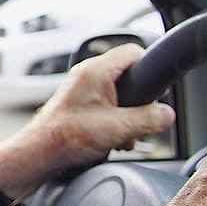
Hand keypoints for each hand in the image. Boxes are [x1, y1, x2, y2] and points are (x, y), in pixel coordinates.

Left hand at [0, 43, 174, 200]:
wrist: (39, 153)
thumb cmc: (68, 137)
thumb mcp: (118, 128)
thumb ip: (148, 119)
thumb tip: (167, 115)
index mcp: (96, 70)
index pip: (134, 52)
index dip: (150, 69)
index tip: (157, 91)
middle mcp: (87, 74)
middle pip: (128, 75)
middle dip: (140, 101)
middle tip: (141, 120)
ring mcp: (81, 88)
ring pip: (118, 94)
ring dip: (127, 116)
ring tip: (124, 136)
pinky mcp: (78, 104)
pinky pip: (106, 105)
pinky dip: (114, 121)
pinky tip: (114, 140)